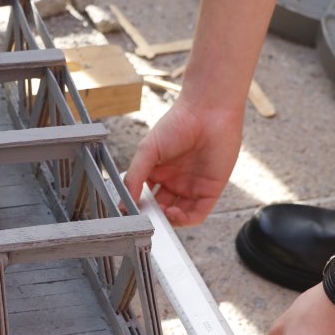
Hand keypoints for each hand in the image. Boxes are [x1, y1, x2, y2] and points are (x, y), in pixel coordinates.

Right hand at [123, 97, 242, 225]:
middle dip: (153, 218)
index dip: (138, 208)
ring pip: (179, 215)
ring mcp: (193, 186)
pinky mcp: (211, 190)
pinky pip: (198, 213)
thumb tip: (124, 202)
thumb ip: (134, 177)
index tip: (128, 214)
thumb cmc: (178, 123)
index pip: (146, 198)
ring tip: (159, 218)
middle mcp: (176, 181)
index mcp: (159, 172)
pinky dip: (185, 220)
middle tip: (144, 219)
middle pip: (162, 209)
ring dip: (168, 222)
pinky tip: (173, 214)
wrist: (207, 112)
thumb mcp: (147, 150)